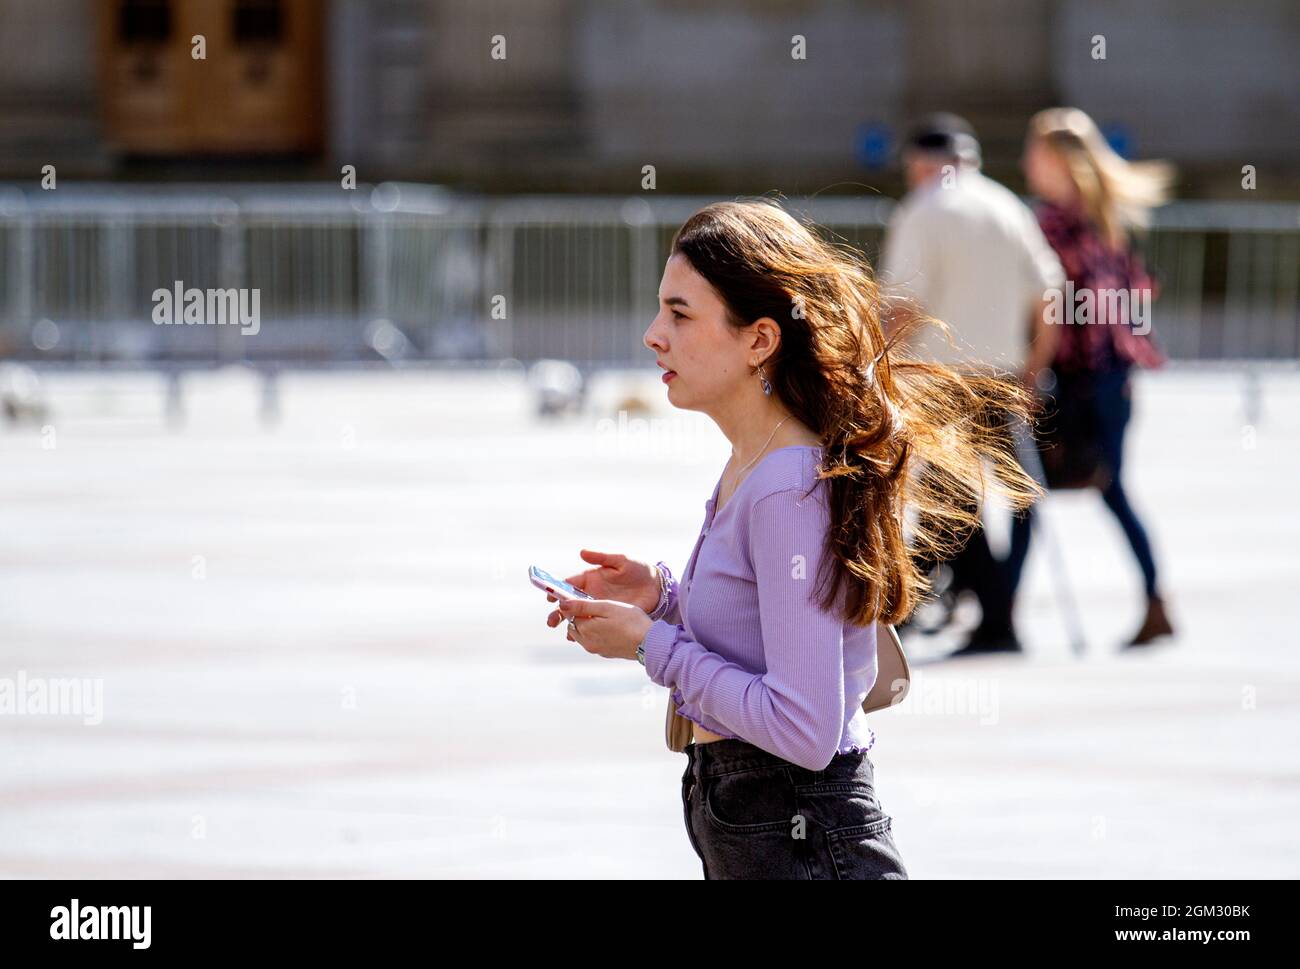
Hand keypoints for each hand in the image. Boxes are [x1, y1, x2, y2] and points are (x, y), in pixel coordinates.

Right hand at [542, 549, 659, 628]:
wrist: (657, 587)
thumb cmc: (639, 569)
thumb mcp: (622, 561)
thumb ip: (602, 557)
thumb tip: (582, 552)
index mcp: (590, 579)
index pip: (568, 585)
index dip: (556, 590)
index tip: (549, 597)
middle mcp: (591, 594)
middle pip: (569, 604)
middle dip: (558, 612)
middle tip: (552, 621)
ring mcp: (599, 607)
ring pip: (578, 617)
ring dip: (569, 625)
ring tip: (565, 633)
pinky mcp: (608, 618)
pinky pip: (592, 626)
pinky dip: (584, 632)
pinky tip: (579, 639)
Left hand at [555, 597, 653, 661]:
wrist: (649, 643)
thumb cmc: (630, 621)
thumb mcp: (606, 607)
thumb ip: (582, 606)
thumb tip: (561, 605)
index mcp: (584, 629)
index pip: (570, 614)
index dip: (577, 604)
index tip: (586, 598)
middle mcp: (586, 643)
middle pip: (574, 625)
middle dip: (581, 615)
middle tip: (598, 606)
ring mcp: (596, 649)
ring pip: (583, 634)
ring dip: (589, 624)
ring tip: (606, 616)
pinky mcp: (605, 653)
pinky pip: (594, 640)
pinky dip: (598, 633)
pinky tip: (612, 627)